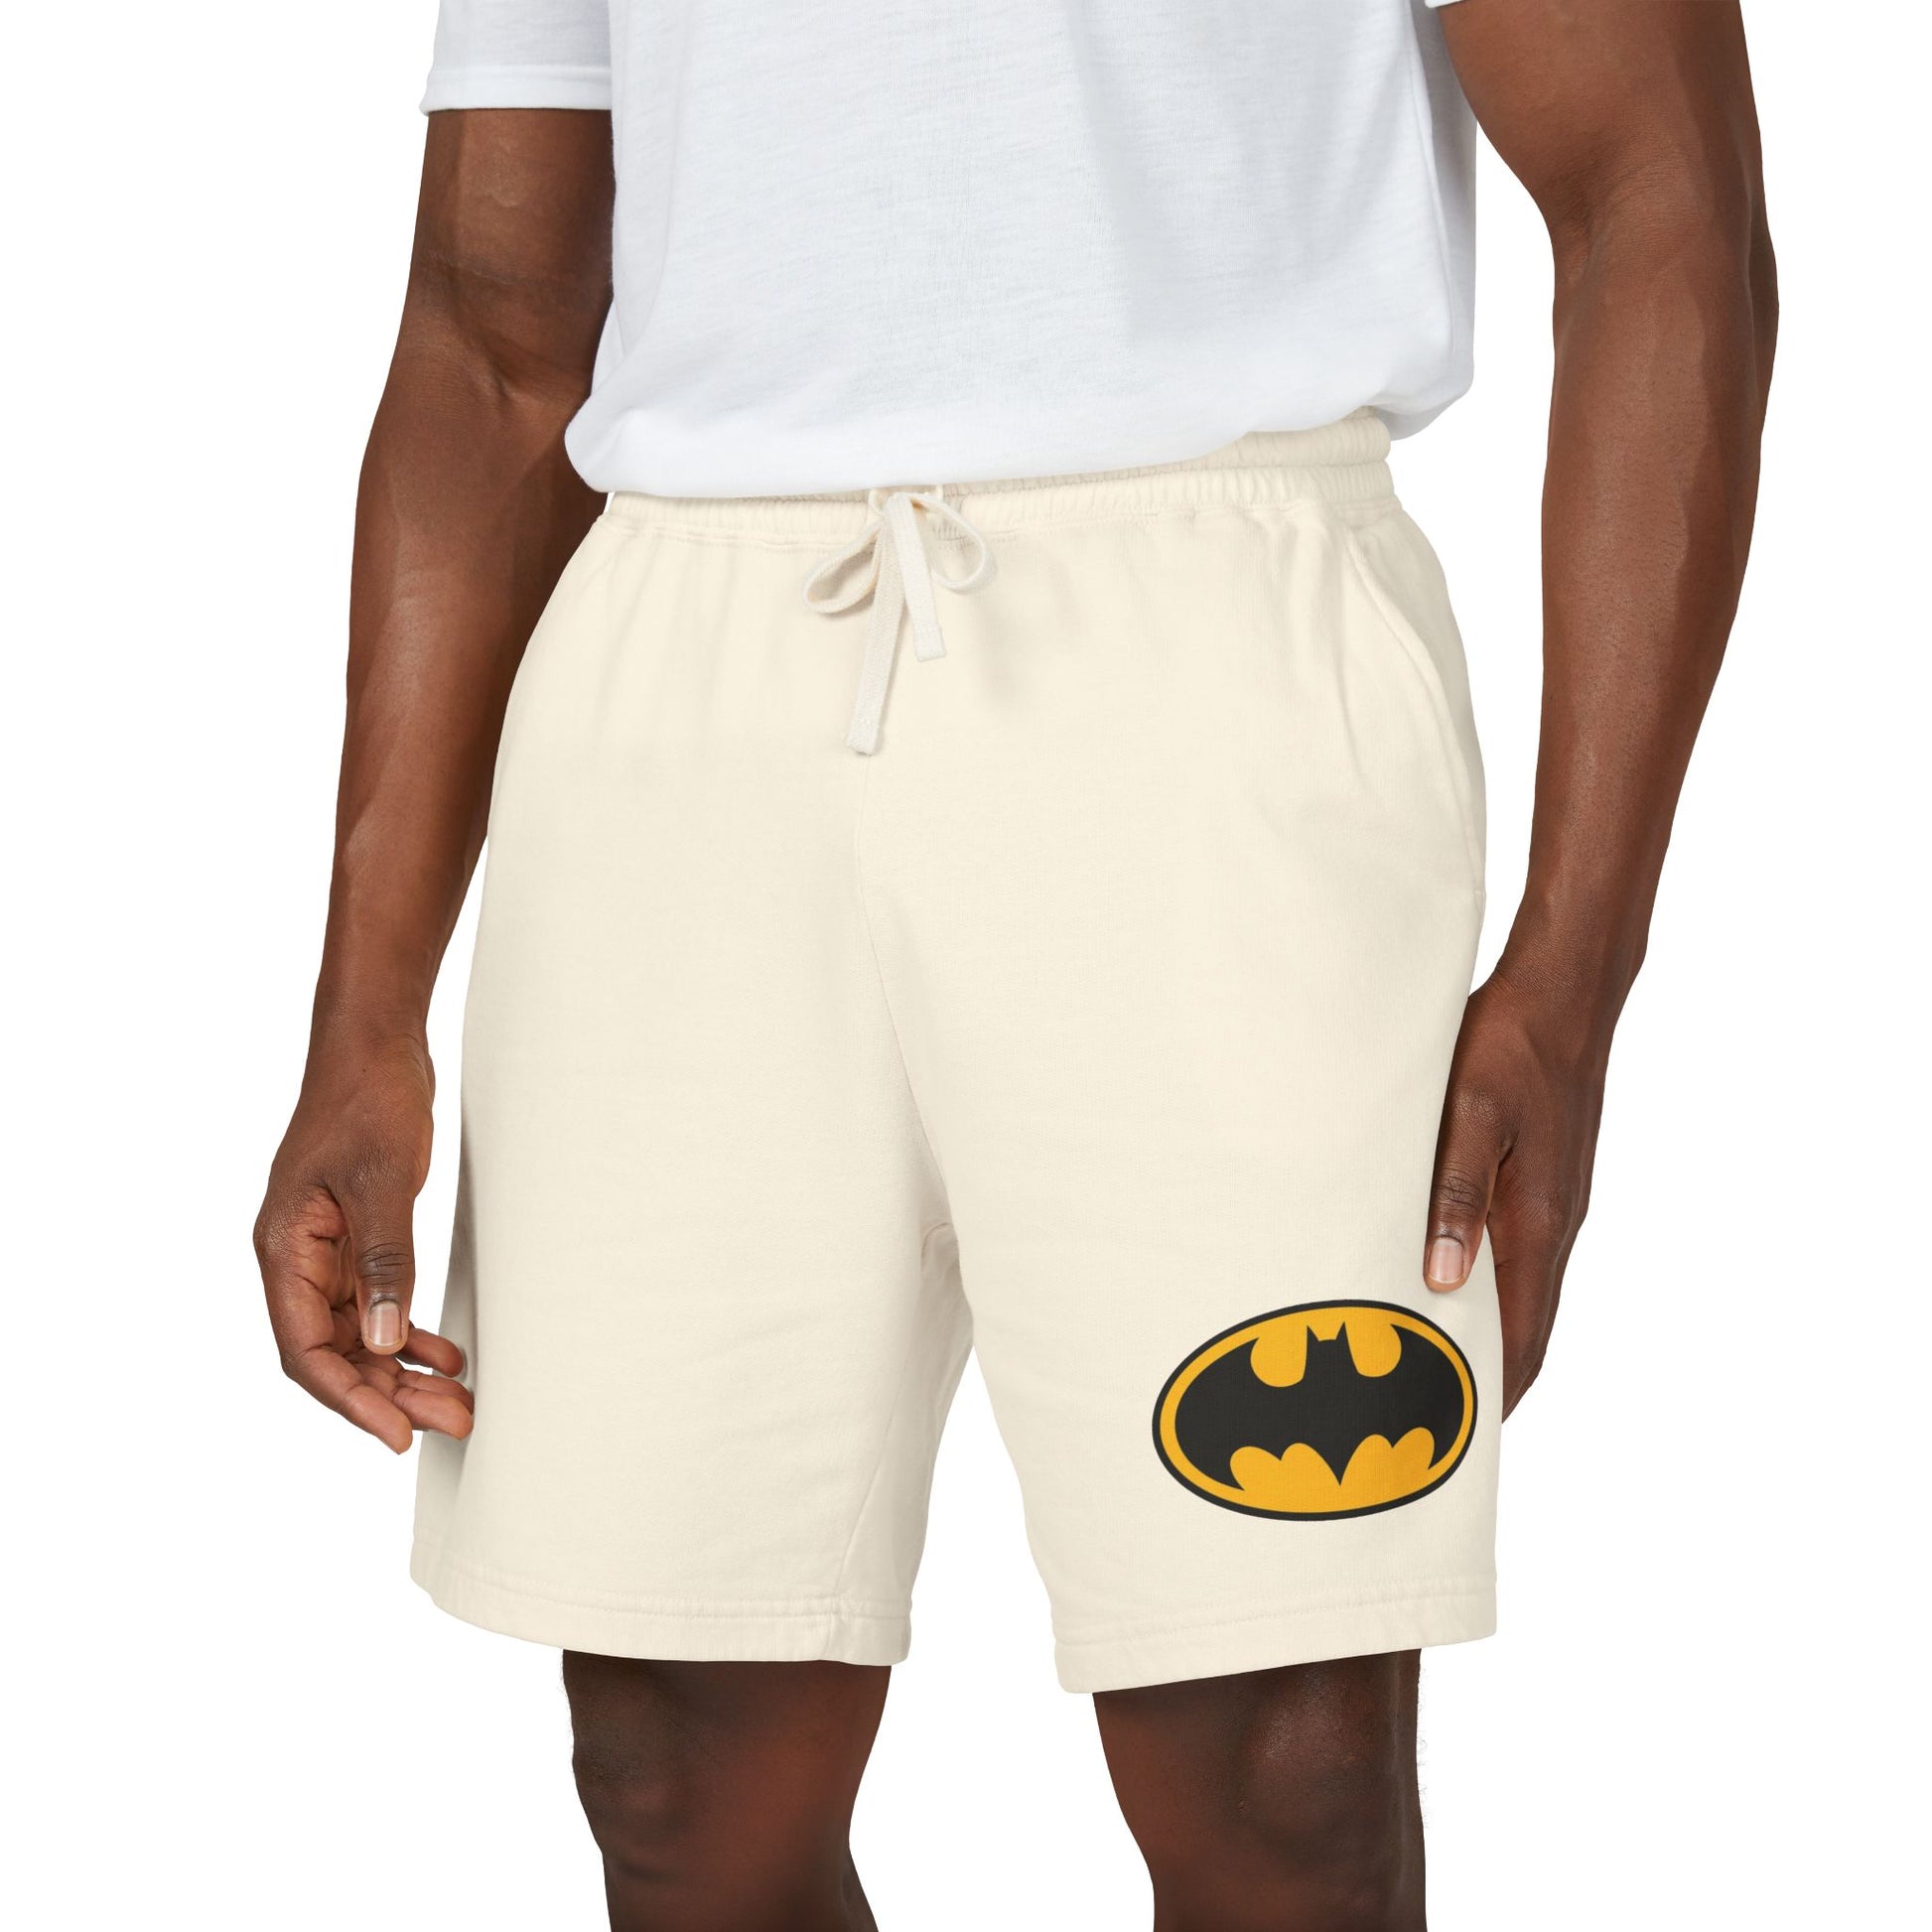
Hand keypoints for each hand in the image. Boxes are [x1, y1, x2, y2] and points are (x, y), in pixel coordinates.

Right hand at [254, 1029, 473, 1451]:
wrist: (375, 1043)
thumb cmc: (368, 1100)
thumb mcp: (382, 1182)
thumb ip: (385, 1262)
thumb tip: (388, 1342)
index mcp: (285, 1249)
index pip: (307, 1350)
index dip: (350, 1399)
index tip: (395, 1435)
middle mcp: (298, 1258)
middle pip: (336, 1351)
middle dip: (390, 1393)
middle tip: (453, 1421)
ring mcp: (326, 1250)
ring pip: (360, 1333)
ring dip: (405, 1369)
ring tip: (457, 1401)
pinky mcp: (356, 1236)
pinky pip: (377, 1302)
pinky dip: (410, 1330)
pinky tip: (445, 1354)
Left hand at [1420, 969, 1609, 1414]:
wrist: (1561, 992)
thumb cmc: (1510, 1047)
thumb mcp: (1470, 1116)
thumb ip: (1456, 1195)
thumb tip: (1442, 1280)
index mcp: (1541, 1224)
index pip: (1522, 1338)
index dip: (1493, 1395)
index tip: (1457, 1441)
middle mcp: (1554, 1226)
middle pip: (1525, 1330)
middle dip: (1484, 1380)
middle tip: (1430, 1420)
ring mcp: (1553, 1206)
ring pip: (1520, 1295)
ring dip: (1482, 1336)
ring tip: (1428, 1369)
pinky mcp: (1543, 1183)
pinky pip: (1515, 1257)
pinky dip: (1485, 1291)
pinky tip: (1444, 1287)